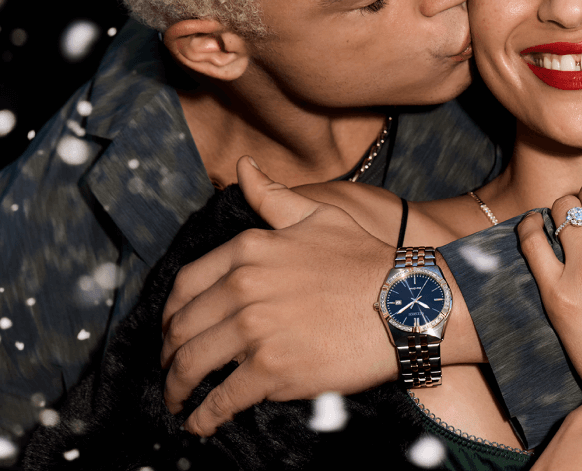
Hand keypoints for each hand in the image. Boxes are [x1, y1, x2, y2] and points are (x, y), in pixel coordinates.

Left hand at [161, 157, 480, 435]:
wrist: (404, 303)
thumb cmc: (364, 259)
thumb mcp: (317, 216)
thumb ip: (272, 197)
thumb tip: (242, 166)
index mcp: (248, 250)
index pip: (185, 286)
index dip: (170, 314)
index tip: (171, 330)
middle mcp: (243, 288)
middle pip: (182, 329)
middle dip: (168, 354)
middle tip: (170, 369)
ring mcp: (255, 331)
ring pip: (193, 365)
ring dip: (176, 388)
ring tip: (177, 400)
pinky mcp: (271, 370)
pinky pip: (221, 399)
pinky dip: (203, 416)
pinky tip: (199, 423)